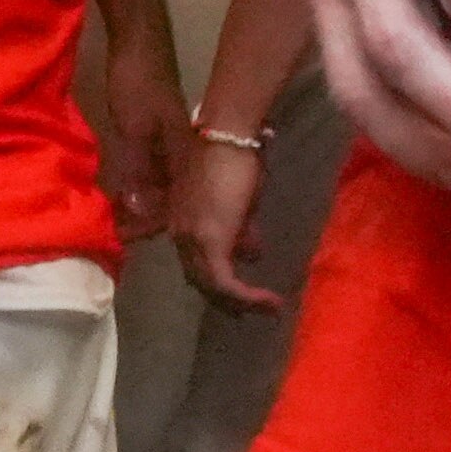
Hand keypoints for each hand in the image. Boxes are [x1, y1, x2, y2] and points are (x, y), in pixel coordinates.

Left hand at [96, 45, 195, 247]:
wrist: (140, 46)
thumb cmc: (138, 85)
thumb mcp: (134, 129)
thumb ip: (138, 169)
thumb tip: (141, 211)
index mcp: (183, 158)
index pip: (175, 205)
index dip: (153, 226)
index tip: (128, 240)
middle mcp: (183, 157)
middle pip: (175, 201)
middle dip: (155, 222)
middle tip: (124, 238)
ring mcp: (173, 147)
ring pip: (167, 189)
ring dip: (149, 207)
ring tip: (124, 224)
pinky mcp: (162, 137)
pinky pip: (158, 174)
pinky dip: (144, 189)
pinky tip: (131, 195)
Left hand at [172, 132, 283, 312]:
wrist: (227, 140)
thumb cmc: (235, 159)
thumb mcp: (239, 201)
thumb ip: (240, 228)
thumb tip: (251, 252)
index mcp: (183, 224)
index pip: (196, 263)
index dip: (216, 283)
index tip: (240, 295)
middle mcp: (181, 235)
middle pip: (200, 280)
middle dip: (227, 300)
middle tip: (252, 311)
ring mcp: (193, 239)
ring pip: (211, 286)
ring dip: (240, 302)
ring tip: (268, 308)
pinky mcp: (210, 242)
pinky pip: (225, 282)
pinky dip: (246, 296)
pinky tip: (269, 300)